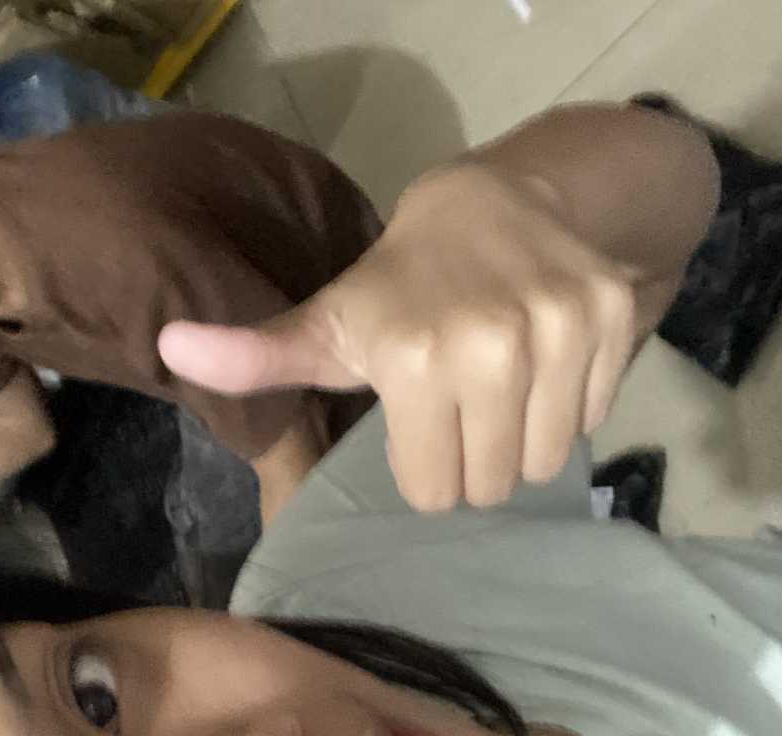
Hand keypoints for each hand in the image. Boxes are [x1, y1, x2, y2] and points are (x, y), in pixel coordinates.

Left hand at [158, 162, 641, 509]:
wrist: (502, 198)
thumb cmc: (399, 281)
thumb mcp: (326, 322)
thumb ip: (255, 356)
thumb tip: (167, 346)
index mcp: (413, 360)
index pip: (432, 491)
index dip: (422, 463)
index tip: (418, 416)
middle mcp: (493, 348)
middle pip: (490, 485)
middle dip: (471, 459)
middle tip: (460, 404)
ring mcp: (560, 333)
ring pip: (545, 461)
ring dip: (521, 439)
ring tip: (500, 387)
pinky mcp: (613, 320)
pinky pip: (593, 418)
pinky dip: (569, 404)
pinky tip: (542, 361)